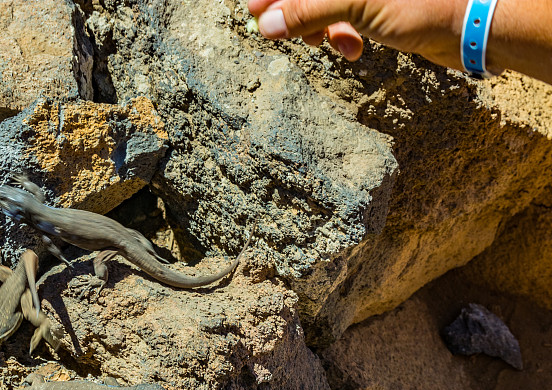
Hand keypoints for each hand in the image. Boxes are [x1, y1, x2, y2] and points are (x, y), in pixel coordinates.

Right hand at [248, 0, 465, 68]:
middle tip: (279, 34)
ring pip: (322, 6)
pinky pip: (342, 19)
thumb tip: (265, 24)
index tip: (252, 12)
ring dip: (318, 29)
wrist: (470, 27)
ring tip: (326, 46)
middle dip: (294, 12)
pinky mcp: (376, 7)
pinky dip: (341, 37)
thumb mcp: (356, 4)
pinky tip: (353, 51)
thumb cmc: (423, 4)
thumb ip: (306, 10)